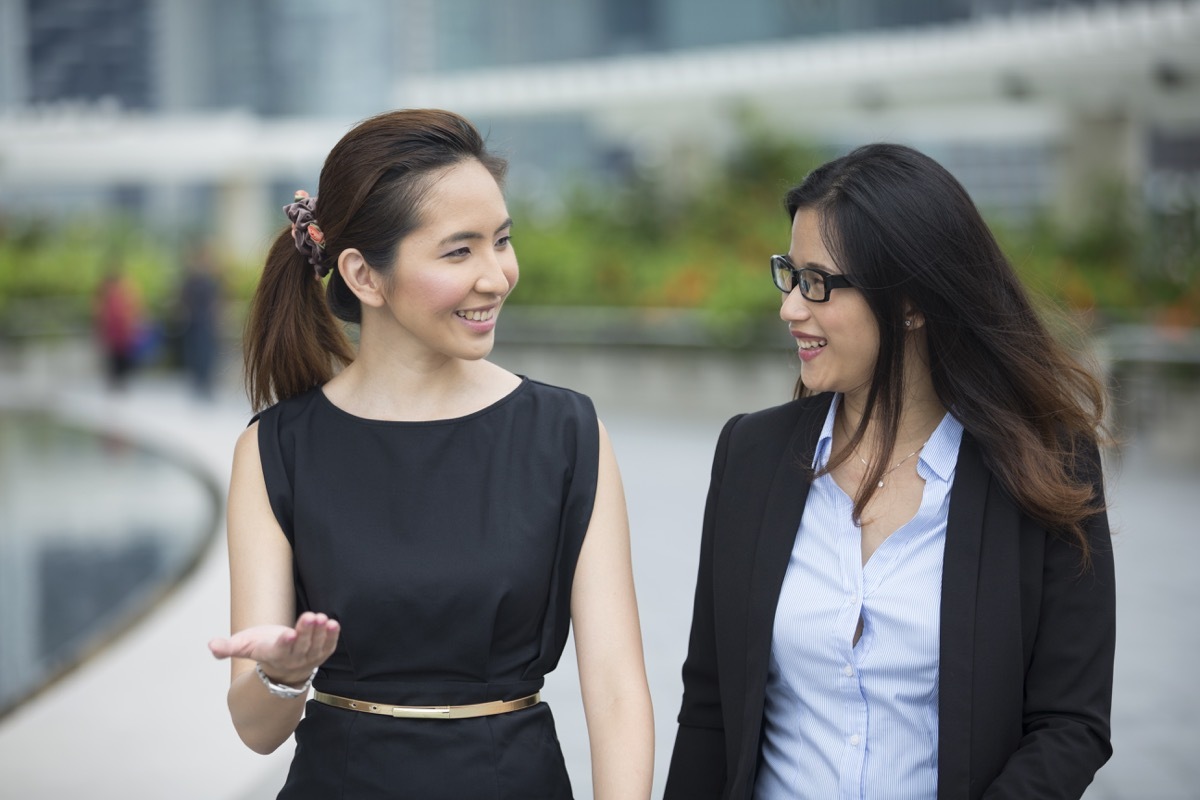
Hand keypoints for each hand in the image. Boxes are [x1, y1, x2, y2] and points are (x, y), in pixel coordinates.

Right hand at [208, 611, 339, 684]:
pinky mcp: (321, 653)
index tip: (289, 634)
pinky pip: (328, 647)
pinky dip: (332, 637)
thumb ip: (228, 647)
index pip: (280, 650)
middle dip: (306, 632)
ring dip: (320, 633)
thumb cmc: (261, 649)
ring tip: (322, 618)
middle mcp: (293, 659)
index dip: (285, 643)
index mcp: (273, 655)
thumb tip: (211, 645)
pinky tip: (333, 624)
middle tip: (311, 616)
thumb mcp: (243, 646)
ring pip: (316, 646)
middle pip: (301, 646)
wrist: (281, 668)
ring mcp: (309, 658)